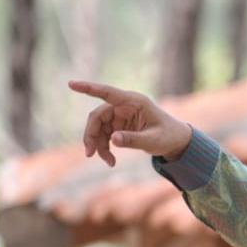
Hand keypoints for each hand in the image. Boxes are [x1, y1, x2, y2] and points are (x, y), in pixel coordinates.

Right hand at [68, 80, 192, 165]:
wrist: (175, 141)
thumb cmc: (168, 136)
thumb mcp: (153, 141)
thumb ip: (134, 139)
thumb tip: (113, 139)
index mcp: (134, 102)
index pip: (108, 93)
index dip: (89, 88)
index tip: (71, 84)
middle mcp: (124, 106)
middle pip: (97, 116)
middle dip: (91, 134)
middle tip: (89, 153)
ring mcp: (119, 115)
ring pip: (98, 128)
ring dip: (98, 145)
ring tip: (109, 162)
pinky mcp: (118, 126)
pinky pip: (103, 136)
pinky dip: (104, 148)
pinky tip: (111, 161)